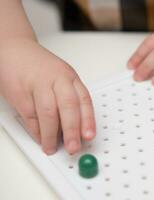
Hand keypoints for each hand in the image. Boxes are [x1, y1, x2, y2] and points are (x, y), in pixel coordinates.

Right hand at [0, 39, 95, 154]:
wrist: (13, 50)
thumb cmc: (39, 67)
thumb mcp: (61, 78)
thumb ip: (70, 99)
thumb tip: (77, 128)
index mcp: (70, 77)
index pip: (84, 100)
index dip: (88, 120)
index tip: (89, 136)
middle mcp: (57, 80)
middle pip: (69, 107)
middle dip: (72, 131)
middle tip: (73, 148)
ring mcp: (38, 85)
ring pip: (48, 113)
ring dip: (51, 135)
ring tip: (52, 147)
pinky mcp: (20, 92)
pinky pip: (30, 115)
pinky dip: (36, 130)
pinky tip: (41, 138)